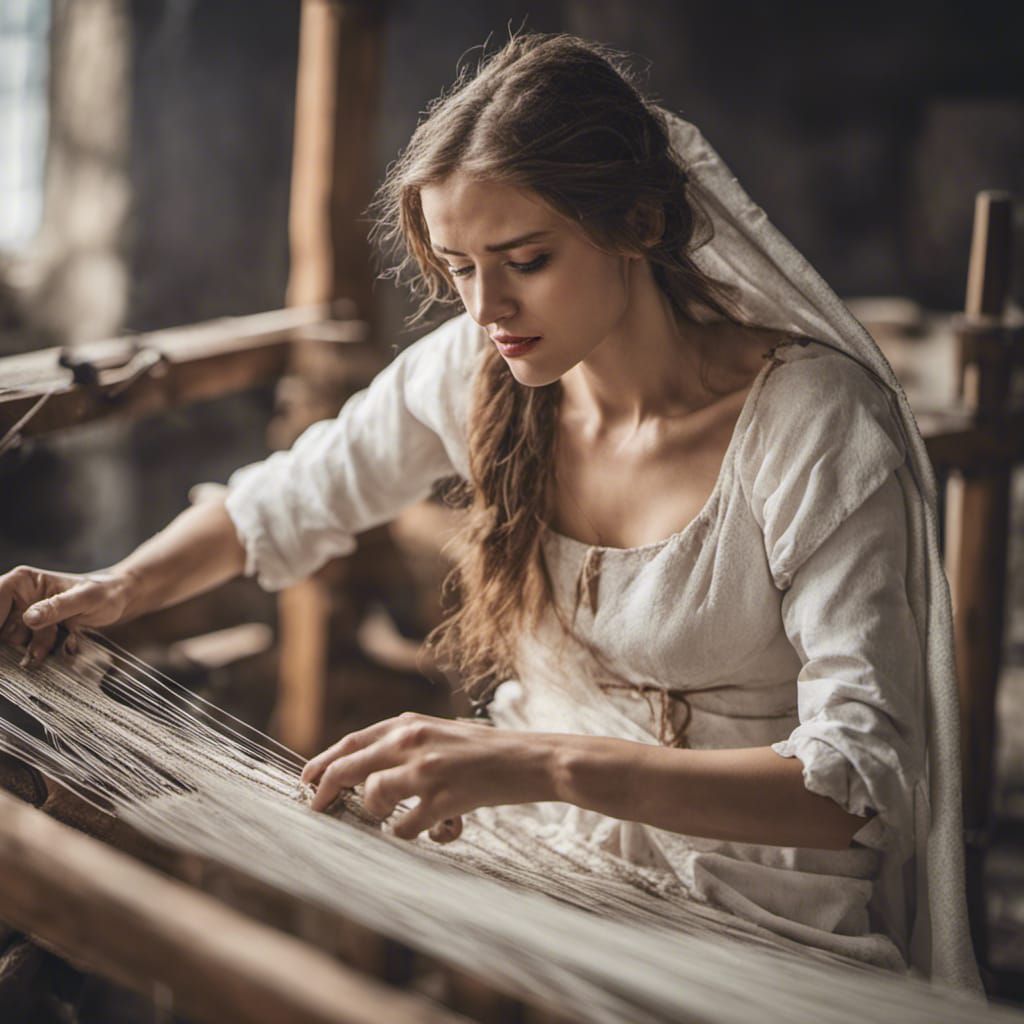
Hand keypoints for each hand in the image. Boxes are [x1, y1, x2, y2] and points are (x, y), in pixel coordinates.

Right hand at [0, 565, 135, 662]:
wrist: (117, 602)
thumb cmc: (104, 593)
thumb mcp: (86, 598)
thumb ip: (58, 607)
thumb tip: (29, 618)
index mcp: (22, 581)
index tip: (14, 636)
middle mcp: (16, 598)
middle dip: (16, 639)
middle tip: (43, 641)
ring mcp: (21, 617)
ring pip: (9, 641)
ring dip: (29, 647)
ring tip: (56, 638)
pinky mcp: (30, 633)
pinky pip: (22, 649)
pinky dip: (35, 653)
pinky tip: (53, 647)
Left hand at [301, 712, 557, 840]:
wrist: (531, 758)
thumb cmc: (487, 750)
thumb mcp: (441, 734)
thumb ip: (406, 745)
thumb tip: (367, 769)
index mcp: (410, 723)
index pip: (352, 742)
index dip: (323, 761)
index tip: (307, 779)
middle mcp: (412, 741)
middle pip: (348, 766)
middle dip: (325, 789)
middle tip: (316, 808)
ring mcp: (426, 769)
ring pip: (373, 797)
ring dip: (378, 814)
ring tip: (396, 818)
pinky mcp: (444, 798)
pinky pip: (406, 827)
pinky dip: (412, 834)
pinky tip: (436, 830)